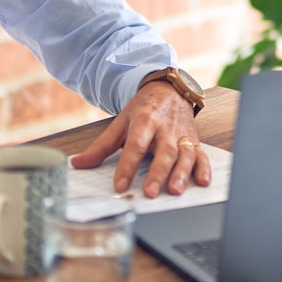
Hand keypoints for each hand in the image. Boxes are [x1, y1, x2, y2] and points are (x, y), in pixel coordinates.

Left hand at [70, 83, 210, 197]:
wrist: (170, 90)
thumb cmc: (145, 109)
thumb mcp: (121, 122)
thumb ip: (101, 146)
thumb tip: (78, 164)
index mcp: (145, 120)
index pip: (136, 144)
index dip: (127, 165)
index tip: (120, 185)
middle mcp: (166, 128)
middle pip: (164, 151)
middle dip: (158, 172)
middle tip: (149, 192)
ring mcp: (183, 135)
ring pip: (185, 154)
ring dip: (181, 173)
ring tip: (174, 190)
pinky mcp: (194, 141)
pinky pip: (202, 155)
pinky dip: (204, 168)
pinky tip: (202, 181)